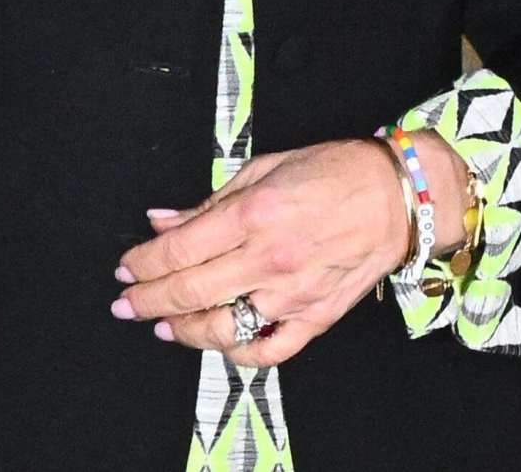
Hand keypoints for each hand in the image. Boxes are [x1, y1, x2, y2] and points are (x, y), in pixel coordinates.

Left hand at [111, 138, 414, 367]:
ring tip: (163, 326)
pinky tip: (219, 343)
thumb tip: (163, 221)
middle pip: (190, 291)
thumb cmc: (333, 171)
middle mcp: (269, 260)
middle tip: (125, 304)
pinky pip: (269, 351)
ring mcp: (292, 295)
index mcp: (253, 215)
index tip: (125, 268)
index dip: (144, 262)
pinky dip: (238, 352)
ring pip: (223, 329)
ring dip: (183, 331)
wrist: (395, 197)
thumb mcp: (265, 168)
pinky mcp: (315, 318)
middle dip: (147, 300)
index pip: (180, 249)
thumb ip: (210, 201)